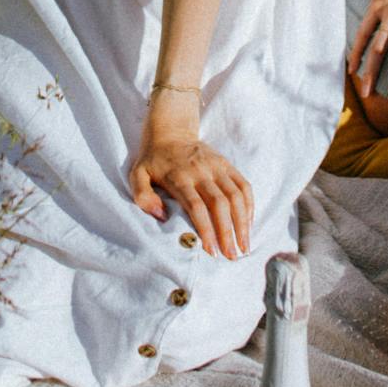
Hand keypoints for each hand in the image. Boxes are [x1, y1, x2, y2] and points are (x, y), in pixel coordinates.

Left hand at [129, 108, 253, 259]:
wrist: (170, 130)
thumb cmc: (153, 159)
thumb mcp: (137, 174)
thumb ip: (143, 195)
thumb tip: (161, 215)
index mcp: (180, 177)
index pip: (196, 207)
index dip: (206, 230)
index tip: (212, 251)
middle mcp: (201, 171)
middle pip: (220, 204)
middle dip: (228, 232)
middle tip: (232, 256)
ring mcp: (216, 166)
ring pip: (235, 195)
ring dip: (242, 222)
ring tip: (244, 246)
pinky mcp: (226, 163)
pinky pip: (243, 185)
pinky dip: (249, 205)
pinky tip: (249, 224)